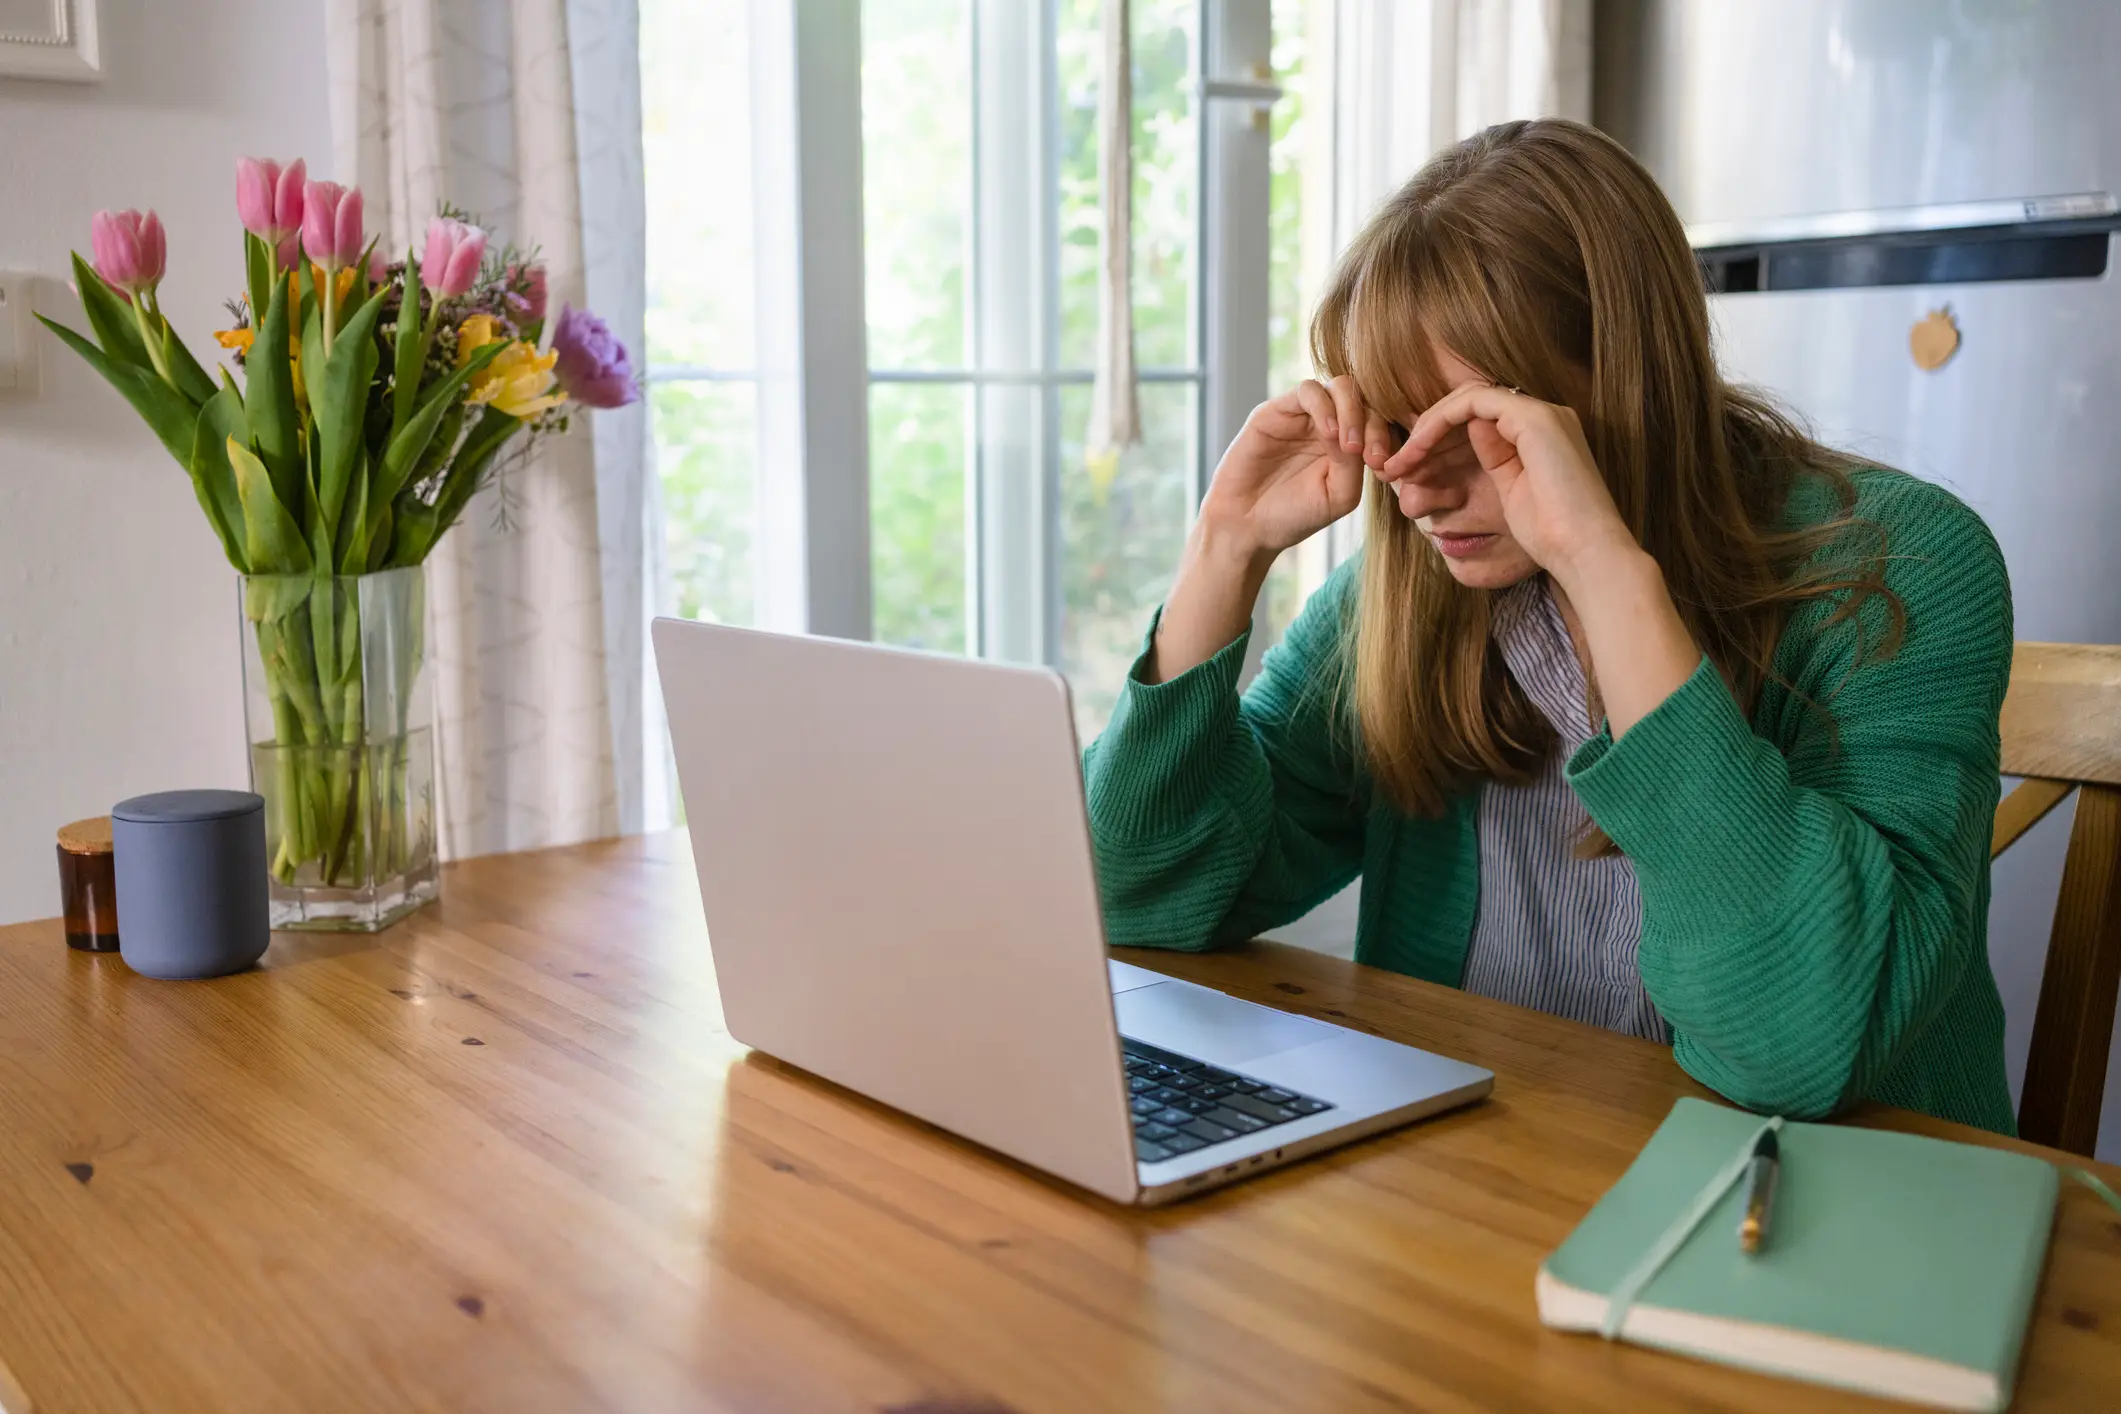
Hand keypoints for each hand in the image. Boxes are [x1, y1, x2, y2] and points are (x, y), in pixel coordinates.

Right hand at [1198, 376, 1392, 557]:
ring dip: (1352, 411)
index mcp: (1349, 444)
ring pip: (1340, 387)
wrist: (1248, 526)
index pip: (1378, 421)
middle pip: (1365, 398)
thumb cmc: (1293, 515)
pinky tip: (1329, 434)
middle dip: (1373, 423)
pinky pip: (1309, 391)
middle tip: (1369, 454)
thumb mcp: (1339, 495)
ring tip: (1348, 444)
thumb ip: (1355, 462)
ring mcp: (1304, 415)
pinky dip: (1325, 407)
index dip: (1386, 437)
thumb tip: (1357, 432)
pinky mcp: (1277, 410)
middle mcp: (1329, 423)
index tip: (1381, 465)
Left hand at [1382, 383, 1636, 587]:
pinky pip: (1471, 402)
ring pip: (1468, 398)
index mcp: (1545, 433)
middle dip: (1427, 432)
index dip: (1440, 439)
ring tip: (1399, 461)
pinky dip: (1437, 422)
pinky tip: (1417, 450)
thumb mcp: (1514, 492)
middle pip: (1472, 404)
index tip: (1410, 470)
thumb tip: (1472, 433)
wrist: (1585, 551)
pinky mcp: (1533, 418)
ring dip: (1426, 428)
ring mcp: (1542, 413)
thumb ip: (1496, 461)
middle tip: (1395, 464)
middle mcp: (1546, 415)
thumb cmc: (1552, 537)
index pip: (1482, 418)